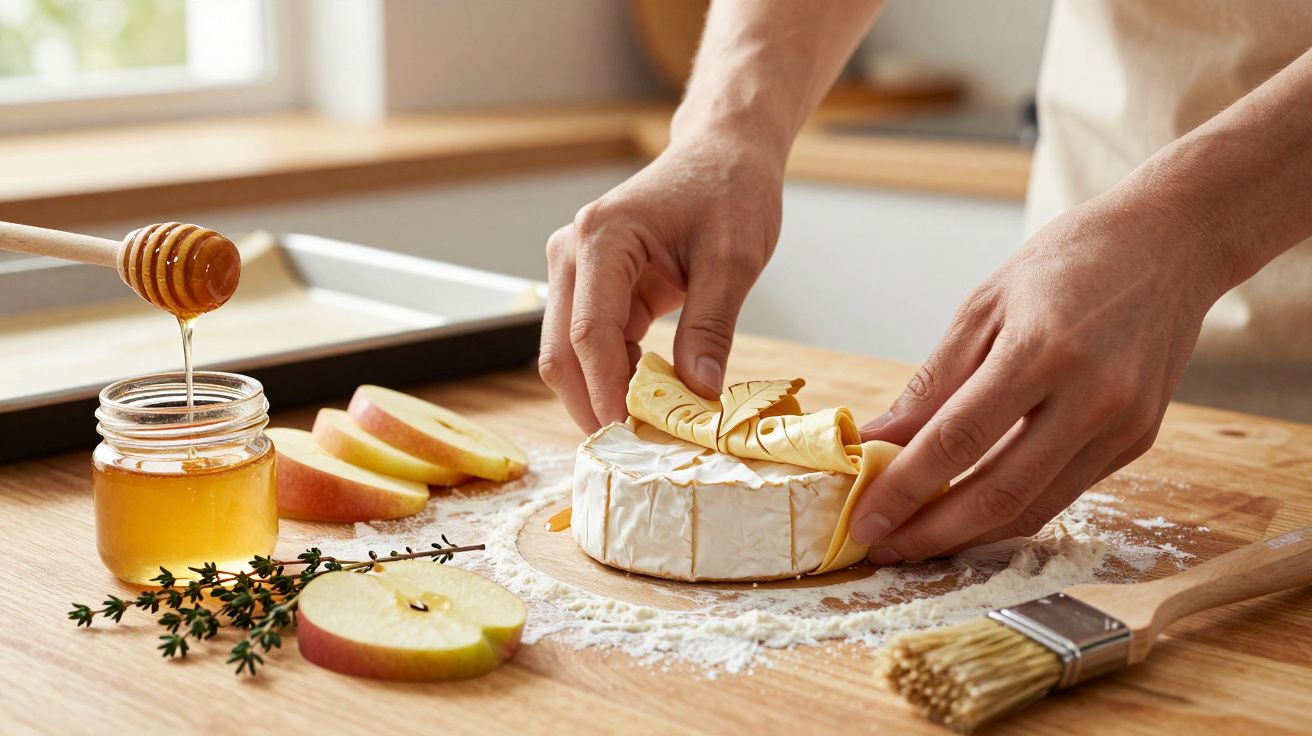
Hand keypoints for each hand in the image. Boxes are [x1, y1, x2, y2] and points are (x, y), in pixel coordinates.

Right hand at [540, 136, 783, 431]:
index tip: (632, 438)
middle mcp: (572, 253)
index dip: (606, 393)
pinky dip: (615, 377)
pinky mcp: (592, 287)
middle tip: (637, 451)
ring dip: (601, 395)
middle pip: (560, 351)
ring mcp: (576, 271)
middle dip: (592, 405)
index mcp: (601, 237)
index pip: (588, 332)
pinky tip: (649, 401)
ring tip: (649, 431)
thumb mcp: (734, 258)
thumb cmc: (730, 189)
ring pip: (568, 354)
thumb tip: (699, 396)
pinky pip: (591, 345)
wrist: (723, 153)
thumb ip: (712, 326)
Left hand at [853, 197, 1228, 562]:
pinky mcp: (1137, 441)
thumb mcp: (984, 306)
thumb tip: (878, 440)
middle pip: (998, 492)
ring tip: (917, 541)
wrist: (1168, 245)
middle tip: (883, 549)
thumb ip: (932, 382)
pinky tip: (969, 515)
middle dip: (932, 533)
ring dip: (968, 536)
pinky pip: (1062, 494)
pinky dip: (1011, 513)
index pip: (957, 440)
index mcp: (1041, 349)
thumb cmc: (1066, 264)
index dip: (905, 489)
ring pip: (1033, 507)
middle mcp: (1091, 395)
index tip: (865, 520)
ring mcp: (1122, 425)